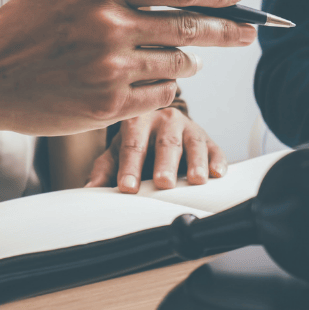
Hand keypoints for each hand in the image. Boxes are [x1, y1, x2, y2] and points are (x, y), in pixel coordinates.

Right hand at [0, 0, 255, 172]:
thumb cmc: (26, 28)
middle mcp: (108, 25)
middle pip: (188, 25)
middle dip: (226, 29)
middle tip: (250, 32)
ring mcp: (109, 68)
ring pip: (177, 64)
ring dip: (189, 61)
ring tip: (190, 59)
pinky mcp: (108, 105)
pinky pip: (160, 96)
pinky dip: (166, 89)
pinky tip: (159, 82)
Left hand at [86, 106, 226, 191]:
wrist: (160, 121)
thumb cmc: (136, 140)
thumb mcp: (117, 150)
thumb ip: (105, 168)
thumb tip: (91, 189)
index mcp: (138, 120)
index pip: (132, 145)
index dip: (130, 167)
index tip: (127, 187)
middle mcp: (165, 120)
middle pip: (165, 143)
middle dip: (165, 164)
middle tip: (163, 182)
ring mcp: (188, 128)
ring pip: (193, 143)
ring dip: (195, 162)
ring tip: (196, 180)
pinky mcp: (207, 139)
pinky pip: (214, 148)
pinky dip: (218, 161)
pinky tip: (217, 173)